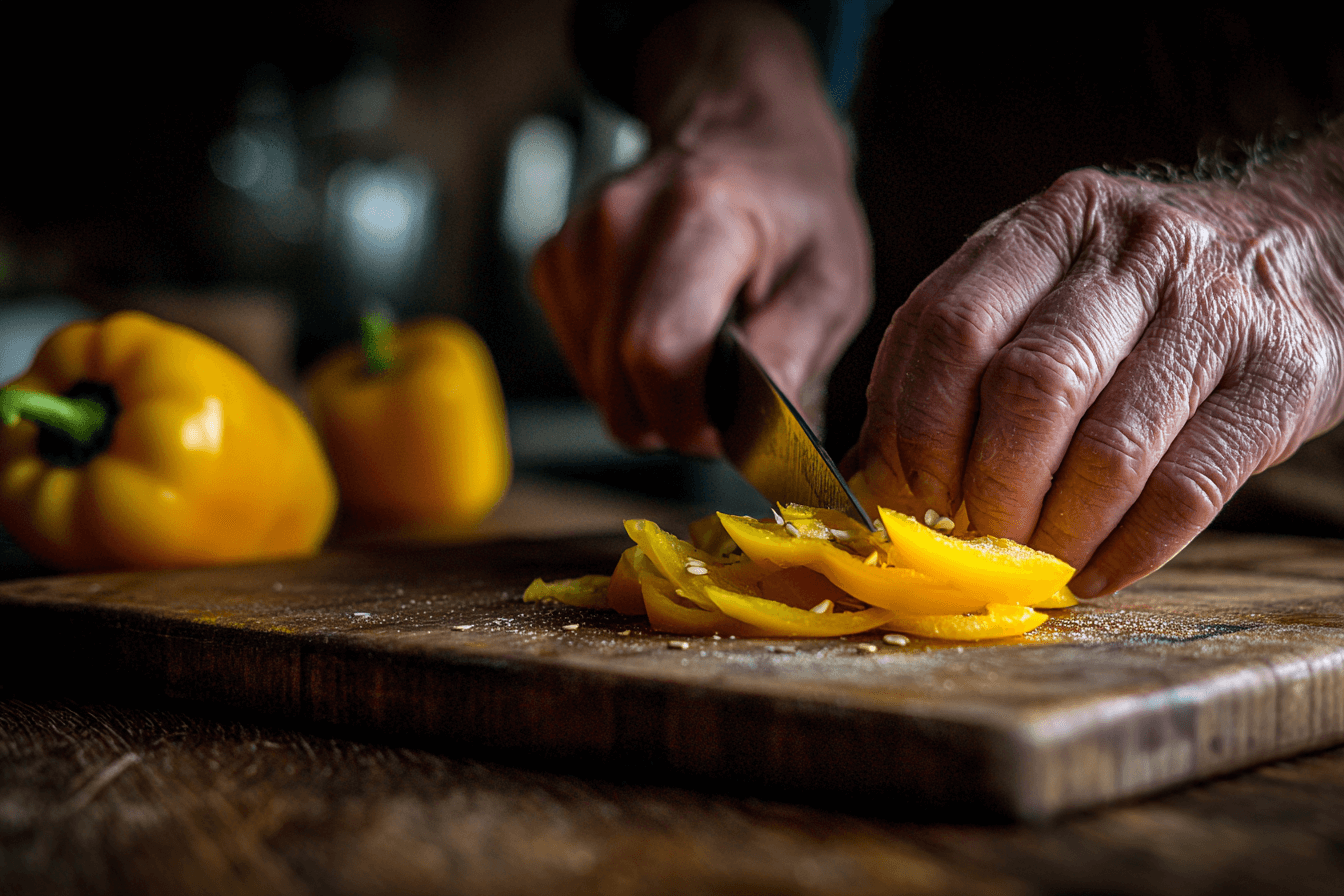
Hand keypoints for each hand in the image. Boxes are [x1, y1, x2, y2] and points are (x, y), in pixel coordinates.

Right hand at [531, 3, 870, 453]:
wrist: (740, 135)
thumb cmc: (794, 212)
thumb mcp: (831, 279)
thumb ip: (793, 358)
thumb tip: (752, 442)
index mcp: (698, 216)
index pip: (657, 353)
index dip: (690, 418)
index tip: (729, 428)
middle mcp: (618, 221)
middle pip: (616, 385)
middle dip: (671, 421)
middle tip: (721, 404)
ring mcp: (574, 240)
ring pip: (594, 384)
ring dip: (648, 398)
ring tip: (699, 353)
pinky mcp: (551, 262)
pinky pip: (579, 362)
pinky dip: (620, 372)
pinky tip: (662, 331)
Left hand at [850, 154, 1343, 596]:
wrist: (1306, 242)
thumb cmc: (1141, 291)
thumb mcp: (1048, 282)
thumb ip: (964, 353)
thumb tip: (870, 470)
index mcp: (1051, 223)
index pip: (948, 327)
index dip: (915, 427)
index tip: (907, 490)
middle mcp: (1133, 251)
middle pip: (1028, 387)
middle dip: (986, 487)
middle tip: (971, 540)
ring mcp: (1214, 309)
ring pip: (1107, 449)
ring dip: (1055, 532)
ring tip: (1032, 566)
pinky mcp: (1281, 376)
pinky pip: (1187, 487)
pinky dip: (1130, 550)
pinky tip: (1096, 575)